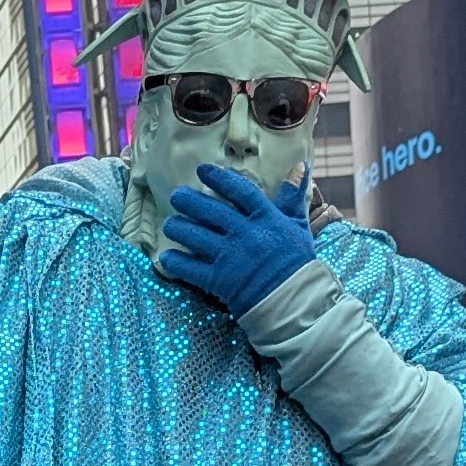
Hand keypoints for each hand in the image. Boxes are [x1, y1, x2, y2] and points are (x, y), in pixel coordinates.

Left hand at [157, 165, 316, 316]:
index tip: (202, 170)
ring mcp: (230, 257)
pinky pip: (191, 269)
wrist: (294, 301)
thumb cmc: (297, 262)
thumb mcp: (298, 225)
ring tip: (169, 224)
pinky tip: (165, 257)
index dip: (220, 178)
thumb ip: (292, 197)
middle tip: (176, 196)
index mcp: (265, 218)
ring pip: (196, 237)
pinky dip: (176, 262)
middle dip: (190, 202)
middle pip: (211, 212)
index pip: (240, 191)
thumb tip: (299, 165)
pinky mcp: (219, 280)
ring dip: (179, 229)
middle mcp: (245, 234)